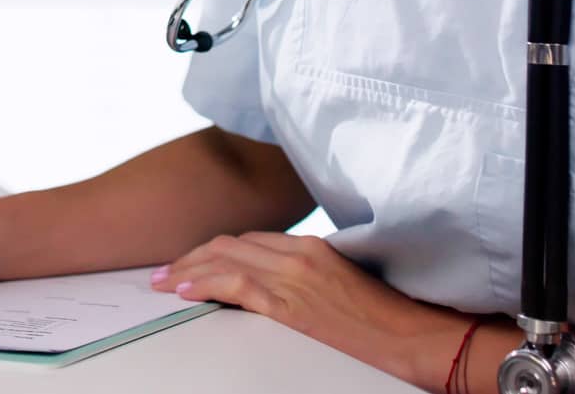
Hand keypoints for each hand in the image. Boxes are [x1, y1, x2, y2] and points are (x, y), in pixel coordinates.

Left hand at [150, 232, 466, 386]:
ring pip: (224, 260)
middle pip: (229, 244)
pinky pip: (235, 285)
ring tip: (161, 282)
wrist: (413, 336)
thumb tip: (279, 285)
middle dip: (191, 256)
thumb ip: (308, 274)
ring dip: (186, 270)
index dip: (215, 249)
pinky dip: (203, 284)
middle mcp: (298, 253)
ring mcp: (293, 276)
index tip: (193, 260)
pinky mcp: (290, 303)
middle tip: (164, 270)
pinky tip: (183, 291)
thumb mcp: (341, 282)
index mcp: (311, 246)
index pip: (249, 240)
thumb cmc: (385, 316)